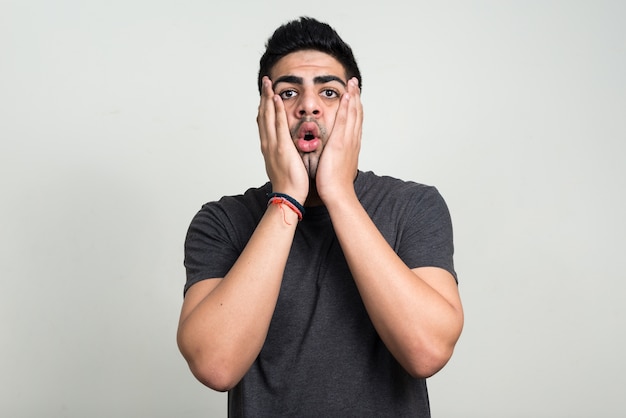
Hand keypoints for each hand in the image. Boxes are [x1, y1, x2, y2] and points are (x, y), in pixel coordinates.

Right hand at [257, 76, 308, 203]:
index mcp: (268, 147)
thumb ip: (284, 153)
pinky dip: (276, 110)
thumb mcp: (283, 164)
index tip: (266, 95)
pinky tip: (276, 98)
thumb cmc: (289, 183)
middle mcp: (267, 143)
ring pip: (268, 116)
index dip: (264, 107)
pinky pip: (278, 124)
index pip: (264, 123)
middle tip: (265, 82)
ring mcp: (273, 144)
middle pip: (263, 115)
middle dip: (264, 97)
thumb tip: (286, 148)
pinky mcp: (282, 146)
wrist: (288, 195)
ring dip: (267, 98)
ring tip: (268, 84)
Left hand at [316, 77, 362, 202]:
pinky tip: (346, 96)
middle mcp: (352, 140)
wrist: (338, 193)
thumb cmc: (334, 183)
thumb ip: (336, 155)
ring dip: (353, 97)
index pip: (354, 121)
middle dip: (356, 97)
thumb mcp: (337, 164)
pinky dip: (347, 107)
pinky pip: (344, 121)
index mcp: (350, 145)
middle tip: (355, 82)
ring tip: (352, 83)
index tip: (353, 95)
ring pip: (353, 114)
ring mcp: (348, 141)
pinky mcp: (340, 143)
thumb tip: (334, 152)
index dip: (355, 107)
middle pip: (356, 114)